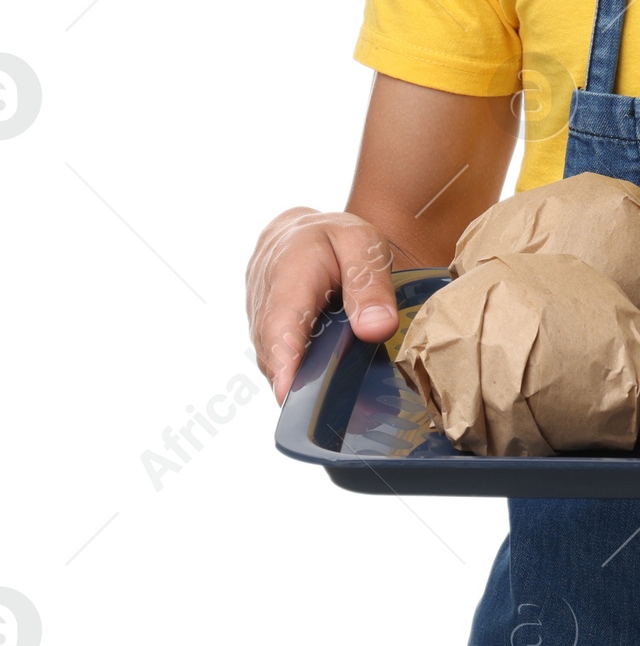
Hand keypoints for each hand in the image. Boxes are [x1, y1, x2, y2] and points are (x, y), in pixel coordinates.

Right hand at [246, 207, 398, 403]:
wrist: (298, 232)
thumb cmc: (333, 237)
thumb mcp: (363, 244)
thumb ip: (370, 285)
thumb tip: (377, 330)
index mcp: (289, 275)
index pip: (281, 326)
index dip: (285, 364)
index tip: (290, 397)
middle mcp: (263, 304)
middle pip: (275, 355)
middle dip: (300, 385)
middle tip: (333, 414)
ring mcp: (256, 323)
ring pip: (274, 363)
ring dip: (299, 382)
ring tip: (335, 404)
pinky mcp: (260, 337)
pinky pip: (277, 361)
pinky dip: (298, 373)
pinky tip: (325, 385)